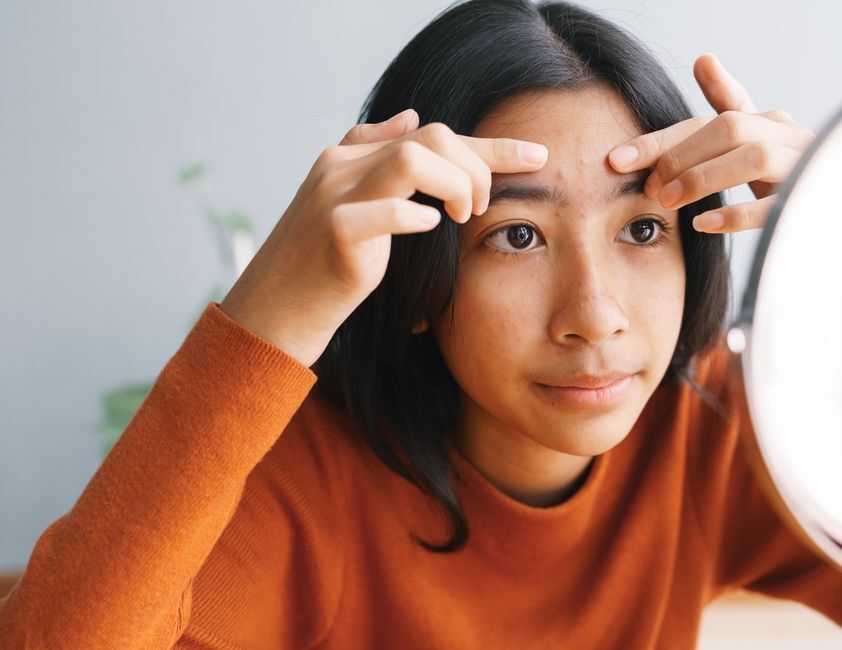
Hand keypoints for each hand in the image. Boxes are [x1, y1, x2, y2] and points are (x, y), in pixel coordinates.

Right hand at [219, 110, 548, 366]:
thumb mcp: (349, 202)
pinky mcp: (336, 234)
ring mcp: (335, 197)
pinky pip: (387, 210)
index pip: (432, 133)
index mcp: (350, 155)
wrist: (273, 310)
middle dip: (477, 168)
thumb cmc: (321, 263)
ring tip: (461, 217)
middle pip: (432, 138)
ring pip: (415, 158)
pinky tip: (431, 227)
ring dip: (456, 185)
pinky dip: (417, 216)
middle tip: (481, 209)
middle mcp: (341, 166)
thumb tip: (410, 116)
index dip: (491, 146)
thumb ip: (377, 159)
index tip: (538, 158)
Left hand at [607, 53, 813, 233]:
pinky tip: (705, 223)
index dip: (663, 138)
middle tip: (650, 187)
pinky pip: (775, 205)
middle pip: (729, 128)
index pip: (710, 120)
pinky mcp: (814, 199)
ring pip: (752, 157)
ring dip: (703, 177)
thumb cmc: (795, 176)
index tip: (617, 159)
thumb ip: (729, 106)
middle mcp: (788, 135)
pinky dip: (737, 215)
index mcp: (770, 122)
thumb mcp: (758, 143)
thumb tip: (704, 58)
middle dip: (682, 156)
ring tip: (670, 201)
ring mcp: (805, 165)